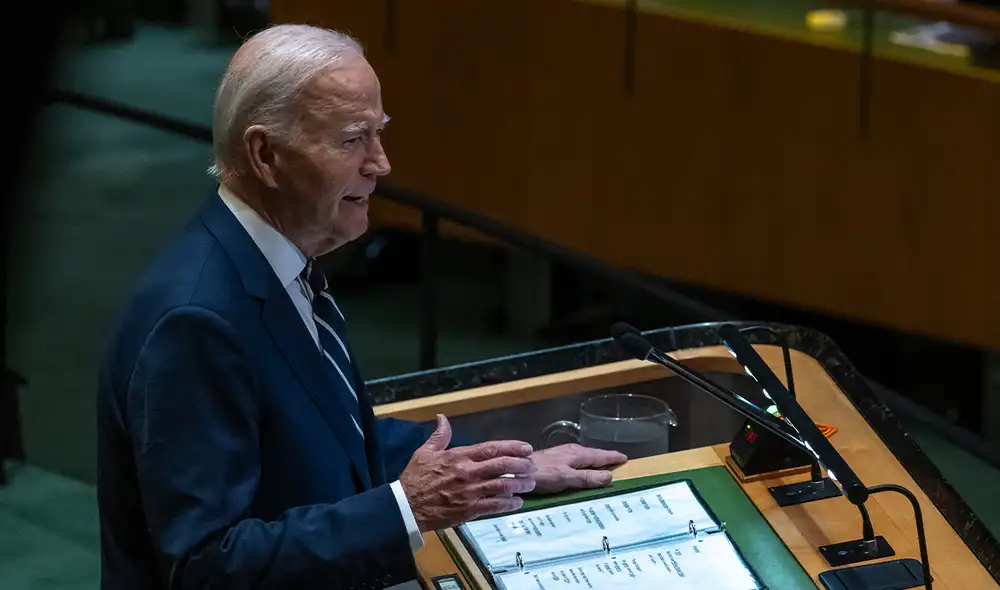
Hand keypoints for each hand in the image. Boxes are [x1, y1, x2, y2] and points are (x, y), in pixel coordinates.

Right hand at [399, 415, 537, 532]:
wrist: (406, 506)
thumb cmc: (415, 478)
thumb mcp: (424, 452)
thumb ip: (439, 435)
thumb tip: (443, 417)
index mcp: (459, 456)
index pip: (491, 448)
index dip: (512, 447)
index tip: (527, 448)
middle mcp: (468, 472)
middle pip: (502, 465)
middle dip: (521, 465)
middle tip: (533, 466)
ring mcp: (470, 492)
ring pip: (502, 486)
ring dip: (519, 484)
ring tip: (530, 483)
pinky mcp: (469, 510)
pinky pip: (494, 506)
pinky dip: (508, 504)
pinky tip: (517, 503)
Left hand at [528, 444, 627, 494]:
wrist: (516, 470)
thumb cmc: (543, 474)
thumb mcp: (567, 478)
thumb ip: (587, 478)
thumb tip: (609, 476)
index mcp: (577, 454)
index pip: (600, 455)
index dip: (613, 457)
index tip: (625, 458)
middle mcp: (571, 451)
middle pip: (593, 455)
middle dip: (606, 458)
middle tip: (618, 461)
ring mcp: (561, 454)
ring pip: (584, 457)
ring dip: (595, 461)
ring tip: (603, 466)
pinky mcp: (553, 459)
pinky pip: (575, 461)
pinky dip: (584, 464)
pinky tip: (581, 470)